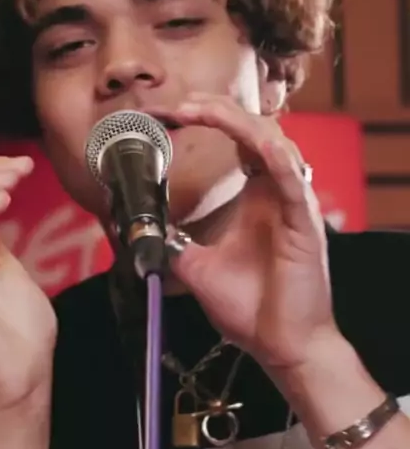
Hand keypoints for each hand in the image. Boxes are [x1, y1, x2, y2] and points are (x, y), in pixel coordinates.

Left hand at [150, 94, 337, 370]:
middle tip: (177, 101)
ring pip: (273, 140)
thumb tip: (142, 230)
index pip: (238, 138)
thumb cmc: (253, 309)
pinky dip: (273, 155)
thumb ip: (174, 242)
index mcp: (257, 196)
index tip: (170, 113)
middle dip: (215, 107)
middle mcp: (277, 192)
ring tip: (199, 109)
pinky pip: (291, 178)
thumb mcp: (197, 268)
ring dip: (236, 120)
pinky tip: (252, 141)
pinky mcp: (305, 222)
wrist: (280, 346)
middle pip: (254, 127)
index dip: (209, 117)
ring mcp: (292, 203)